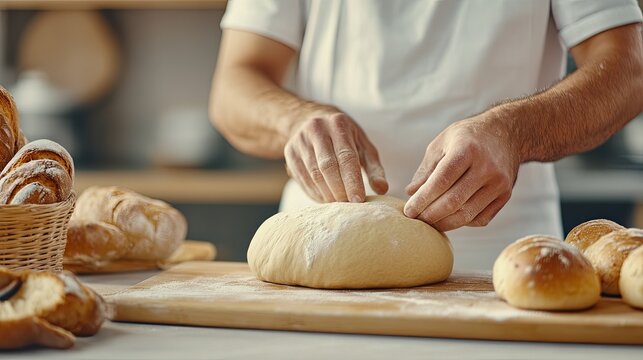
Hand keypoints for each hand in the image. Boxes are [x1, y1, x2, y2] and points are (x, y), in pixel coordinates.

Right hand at [284, 108, 387, 202]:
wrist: (309, 120)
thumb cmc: (344, 137)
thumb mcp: (362, 145)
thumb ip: (374, 168)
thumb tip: (382, 189)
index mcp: (339, 124)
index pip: (346, 156)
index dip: (352, 180)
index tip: (359, 200)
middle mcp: (316, 129)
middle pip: (327, 167)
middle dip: (339, 190)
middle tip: (349, 206)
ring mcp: (300, 140)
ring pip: (313, 174)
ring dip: (327, 194)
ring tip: (339, 204)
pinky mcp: (289, 152)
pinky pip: (302, 178)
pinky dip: (315, 193)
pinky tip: (325, 200)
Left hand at [403, 114, 519, 231]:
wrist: (506, 133)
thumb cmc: (467, 137)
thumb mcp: (442, 143)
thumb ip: (426, 169)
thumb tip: (410, 193)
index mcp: (467, 150)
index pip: (441, 181)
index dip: (422, 199)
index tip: (408, 211)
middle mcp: (486, 167)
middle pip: (454, 201)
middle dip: (430, 215)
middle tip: (416, 220)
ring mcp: (499, 183)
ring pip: (467, 214)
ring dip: (444, 223)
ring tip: (429, 223)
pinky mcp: (505, 195)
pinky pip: (480, 219)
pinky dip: (462, 223)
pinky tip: (450, 218)